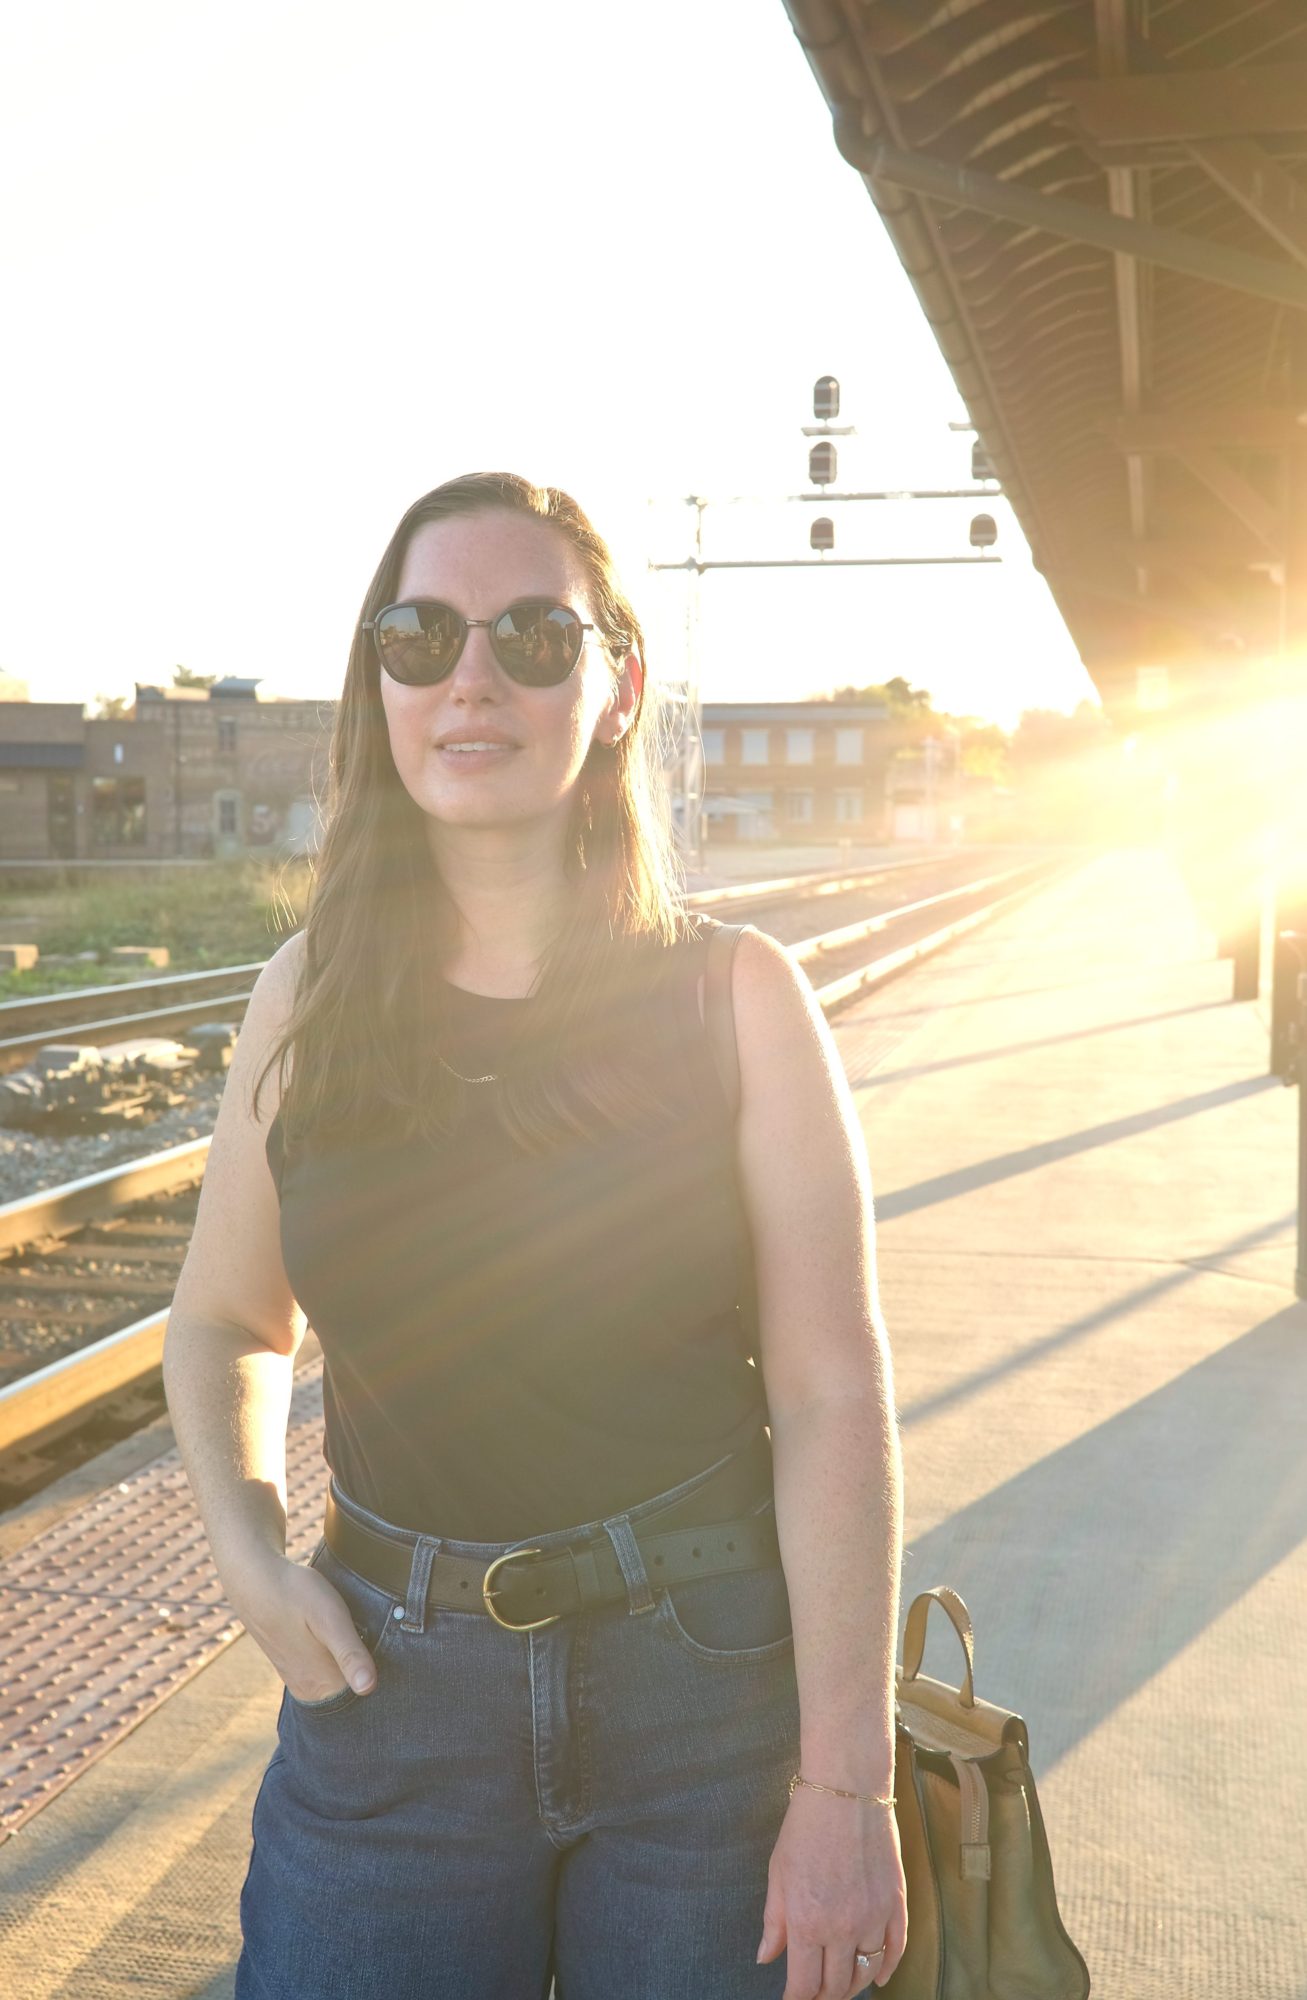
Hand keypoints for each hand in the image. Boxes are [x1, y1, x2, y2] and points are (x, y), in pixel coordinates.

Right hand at [228, 1548, 380, 1703]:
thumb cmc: (295, 1595)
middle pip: (354, 1691)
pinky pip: (326, 1672)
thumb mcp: (330, 1619)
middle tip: (377, 1640)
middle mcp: (310, 1691)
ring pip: (341, 1681)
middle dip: (368, 1671)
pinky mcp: (295, 1667)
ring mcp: (301, 1680)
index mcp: (322, 1686)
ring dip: (354, 1664)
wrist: (256, 1580)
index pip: (368, 1697)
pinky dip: (338, 1660)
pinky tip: (343, 1639)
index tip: (392, 1656)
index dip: (384, 1677)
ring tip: (363, 1636)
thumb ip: (350, 1654)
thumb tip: (368, 1688)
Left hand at [756, 1788, 907, 1997]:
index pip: (804, 1984)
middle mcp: (842, 1927)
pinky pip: (895, 1950)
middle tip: (814, 1995)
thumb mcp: (778, 1873)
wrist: (846, 1790)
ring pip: (866, 1974)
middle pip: (836, 1987)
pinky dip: (887, 1970)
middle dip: (822, 1998)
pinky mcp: (896, 1904)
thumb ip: (773, 1922)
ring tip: (840, 1986)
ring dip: (852, 1987)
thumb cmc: (805, 1827)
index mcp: (807, 1922)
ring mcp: (873, 1917)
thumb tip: (765, 1957)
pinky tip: (877, 1978)